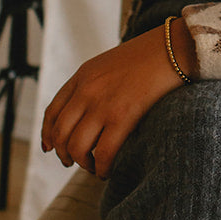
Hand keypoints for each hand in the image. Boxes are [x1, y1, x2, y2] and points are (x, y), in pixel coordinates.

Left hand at [41, 19, 197, 178]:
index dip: (47, 134)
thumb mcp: (110, 63)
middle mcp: (86, 91)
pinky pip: (103, 152)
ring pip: (77, 147)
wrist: (173, 47)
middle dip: (63, 154)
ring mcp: (102, 104)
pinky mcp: (122, 116)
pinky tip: (107, 172)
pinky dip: (102, 168)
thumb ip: (95, 83)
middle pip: (61, 133)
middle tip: (73, 162)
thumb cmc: (150, 56)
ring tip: (93, 168)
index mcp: (82, 76)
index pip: (52, 112)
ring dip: (82, 163)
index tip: (50, 148)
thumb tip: (91, 111)